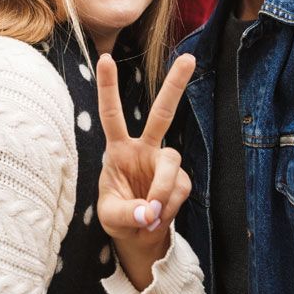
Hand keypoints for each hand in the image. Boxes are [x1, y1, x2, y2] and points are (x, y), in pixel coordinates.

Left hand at [95, 52, 195, 288]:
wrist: (139, 236)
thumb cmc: (119, 216)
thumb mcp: (111, 218)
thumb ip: (127, 214)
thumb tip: (150, 211)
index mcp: (119, 149)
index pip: (111, 114)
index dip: (108, 87)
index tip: (105, 58)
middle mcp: (145, 149)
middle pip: (162, 113)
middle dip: (175, 86)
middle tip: (189, 58)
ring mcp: (165, 163)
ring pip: (172, 161)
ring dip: (161, 190)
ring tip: (150, 215)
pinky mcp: (181, 180)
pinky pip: (178, 190)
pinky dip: (168, 208)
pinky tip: (158, 217)